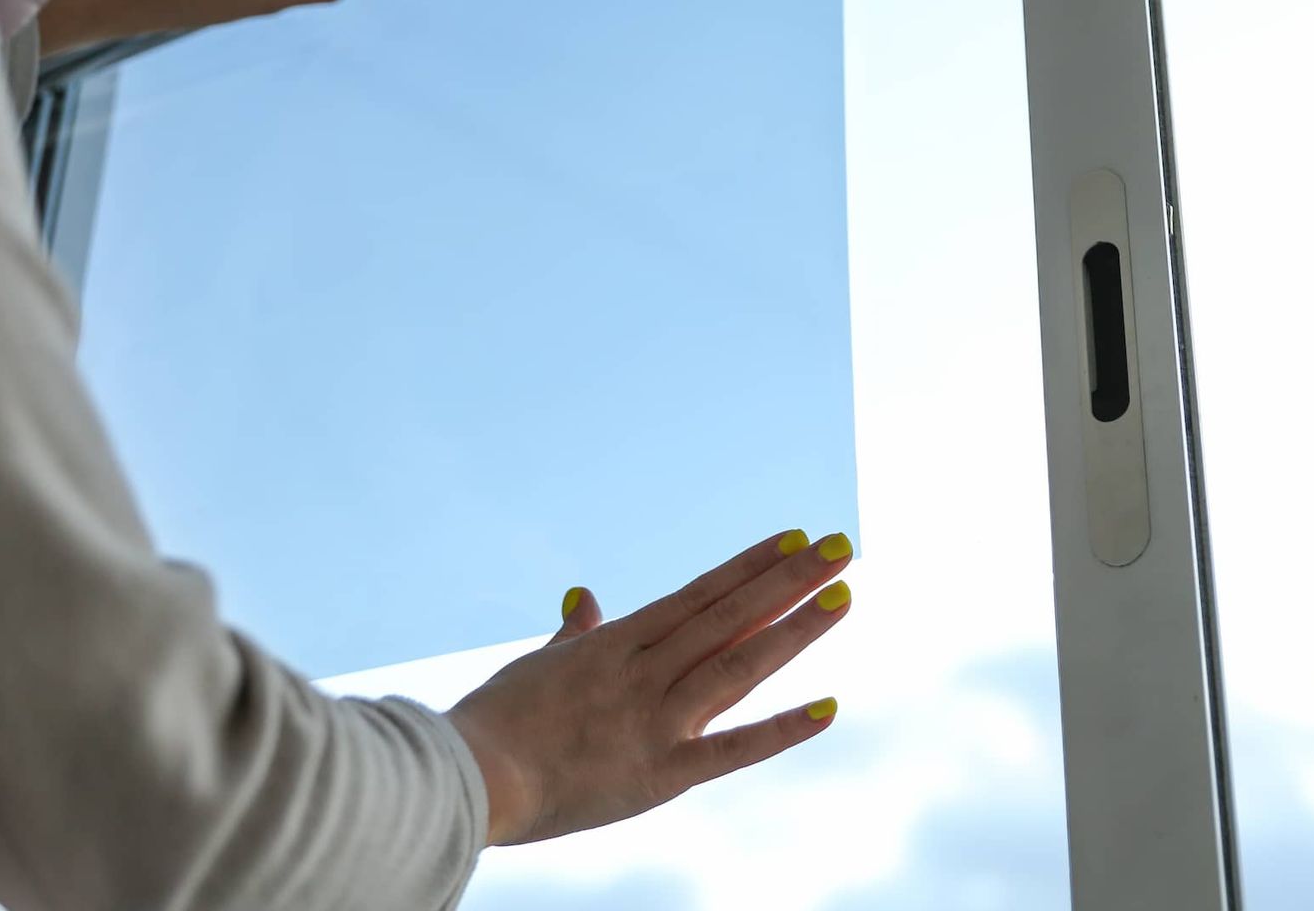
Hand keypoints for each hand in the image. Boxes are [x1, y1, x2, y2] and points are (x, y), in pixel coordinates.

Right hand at [446, 529, 852, 846]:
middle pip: (730, 616)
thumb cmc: (495, 721)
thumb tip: (583, 595)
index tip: (795, 536)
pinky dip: (781, 730)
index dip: (751, 564)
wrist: (469, 776)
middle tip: (842, 546)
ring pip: (738, 665)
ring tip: (844, 596)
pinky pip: (731, 750)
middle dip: (790, 579)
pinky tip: (828, 706)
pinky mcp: (660, 773)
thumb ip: (574, 634)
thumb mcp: (538, 664)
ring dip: (794, 629)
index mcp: (617, 644)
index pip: (700, 594)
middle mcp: (645, 672)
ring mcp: (655, 720)